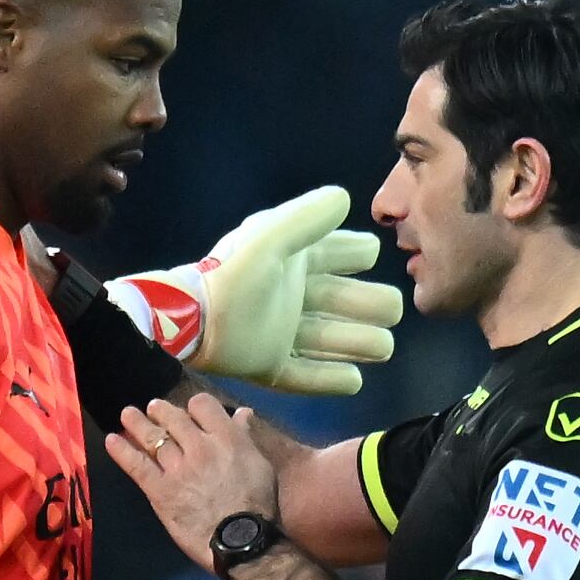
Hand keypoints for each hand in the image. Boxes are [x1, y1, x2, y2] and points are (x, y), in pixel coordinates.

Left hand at [103, 392, 277, 570]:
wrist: (242, 540)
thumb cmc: (259, 505)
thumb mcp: (260, 464)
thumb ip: (245, 437)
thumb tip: (242, 414)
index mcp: (227, 438)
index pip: (203, 405)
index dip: (194, 405)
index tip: (191, 411)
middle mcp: (199, 446)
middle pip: (174, 418)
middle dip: (161, 411)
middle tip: (153, 409)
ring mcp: (177, 468)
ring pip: (153, 437)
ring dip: (137, 423)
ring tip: (127, 414)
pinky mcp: (160, 490)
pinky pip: (137, 465)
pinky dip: (122, 451)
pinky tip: (111, 440)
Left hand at [109, 185, 403, 395]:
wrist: (191, 321)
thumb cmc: (233, 274)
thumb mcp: (271, 237)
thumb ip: (308, 217)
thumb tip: (346, 198)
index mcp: (295, 261)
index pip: (343, 254)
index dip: (360, 253)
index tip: (369, 257)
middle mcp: (294, 296)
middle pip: (347, 301)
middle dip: (373, 305)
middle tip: (389, 312)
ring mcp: (282, 334)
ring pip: (333, 340)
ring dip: (361, 343)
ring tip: (381, 347)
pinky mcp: (270, 366)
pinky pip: (307, 377)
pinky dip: (332, 380)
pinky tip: (356, 380)